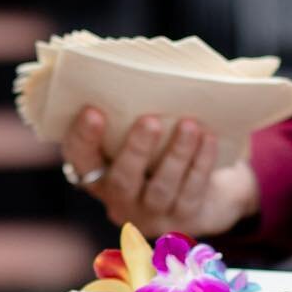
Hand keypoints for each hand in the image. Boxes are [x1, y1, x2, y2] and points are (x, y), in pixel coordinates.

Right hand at [60, 107, 260, 237]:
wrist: (211, 193)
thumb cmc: (167, 150)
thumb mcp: (147, 135)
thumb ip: (134, 114)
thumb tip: (143, 71)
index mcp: (99, 175)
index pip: (81, 159)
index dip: (83, 137)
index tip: (93, 110)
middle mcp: (120, 200)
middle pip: (122, 181)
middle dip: (136, 149)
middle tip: (149, 119)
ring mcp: (152, 214)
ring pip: (162, 188)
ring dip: (176, 155)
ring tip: (189, 124)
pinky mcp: (185, 219)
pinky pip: (192, 191)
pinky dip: (200, 163)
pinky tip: (208, 138)